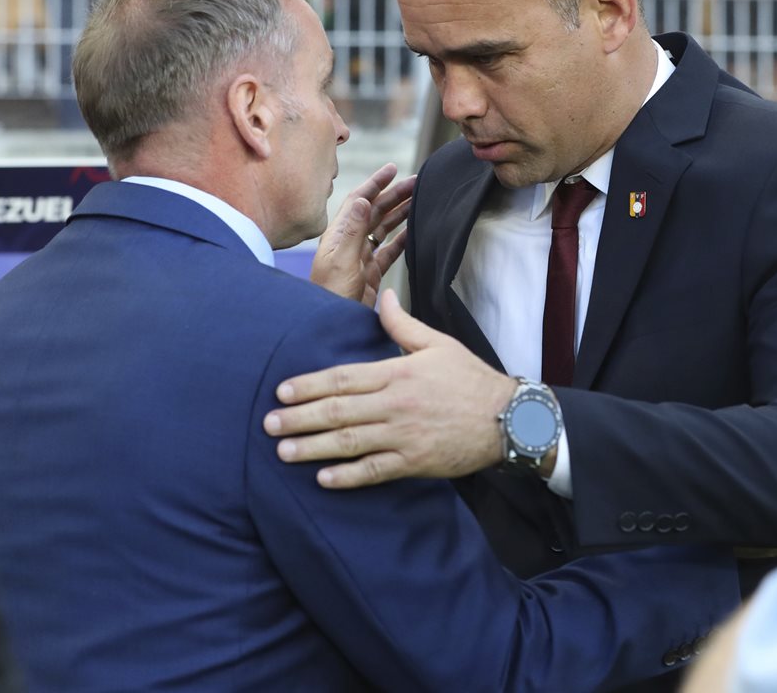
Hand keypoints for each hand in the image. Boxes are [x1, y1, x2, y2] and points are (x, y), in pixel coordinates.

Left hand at [264, 289, 515, 487]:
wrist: (507, 419)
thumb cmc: (470, 379)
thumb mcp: (438, 344)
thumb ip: (403, 324)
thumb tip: (383, 297)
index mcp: (397, 373)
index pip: (344, 378)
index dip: (309, 385)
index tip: (282, 391)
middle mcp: (396, 404)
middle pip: (338, 411)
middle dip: (300, 418)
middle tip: (269, 424)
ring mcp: (404, 435)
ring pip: (350, 442)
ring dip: (313, 447)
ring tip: (283, 451)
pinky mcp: (414, 462)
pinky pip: (375, 471)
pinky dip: (347, 476)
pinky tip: (322, 479)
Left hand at [310, 163, 414, 307]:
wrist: (332, 326)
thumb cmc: (330, 296)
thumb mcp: (342, 262)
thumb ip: (353, 231)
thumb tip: (363, 199)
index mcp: (339, 235)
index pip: (358, 201)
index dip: (375, 183)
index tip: (392, 169)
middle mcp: (349, 243)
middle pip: (374, 211)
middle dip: (394, 195)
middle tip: (416, 182)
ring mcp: (361, 258)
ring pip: (383, 228)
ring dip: (400, 213)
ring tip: (419, 201)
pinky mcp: (371, 273)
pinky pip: (389, 250)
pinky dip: (402, 239)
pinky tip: (414, 231)